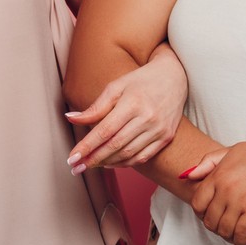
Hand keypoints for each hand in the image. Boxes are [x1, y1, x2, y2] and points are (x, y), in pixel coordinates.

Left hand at [66, 45, 187, 170]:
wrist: (174, 77)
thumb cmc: (140, 80)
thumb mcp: (116, 87)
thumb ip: (95, 107)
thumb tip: (71, 118)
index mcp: (133, 103)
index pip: (105, 131)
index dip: (87, 146)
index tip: (72, 158)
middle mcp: (148, 118)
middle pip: (115, 145)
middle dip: (93, 159)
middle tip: (76, 167)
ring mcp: (159, 129)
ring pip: (128, 154)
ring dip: (107, 163)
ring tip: (90, 165)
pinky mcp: (166, 137)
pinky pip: (143, 157)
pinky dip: (125, 163)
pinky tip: (111, 163)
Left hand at [184, 143, 245, 244]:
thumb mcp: (235, 151)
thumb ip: (210, 162)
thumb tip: (187, 176)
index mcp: (219, 174)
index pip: (198, 203)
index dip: (202, 214)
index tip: (212, 218)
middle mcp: (226, 187)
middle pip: (210, 219)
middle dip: (215, 228)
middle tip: (224, 230)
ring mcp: (241, 200)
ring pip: (224, 229)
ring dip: (228, 237)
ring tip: (234, 237)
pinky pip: (240, 234)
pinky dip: (240, 241)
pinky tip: (245, 241)